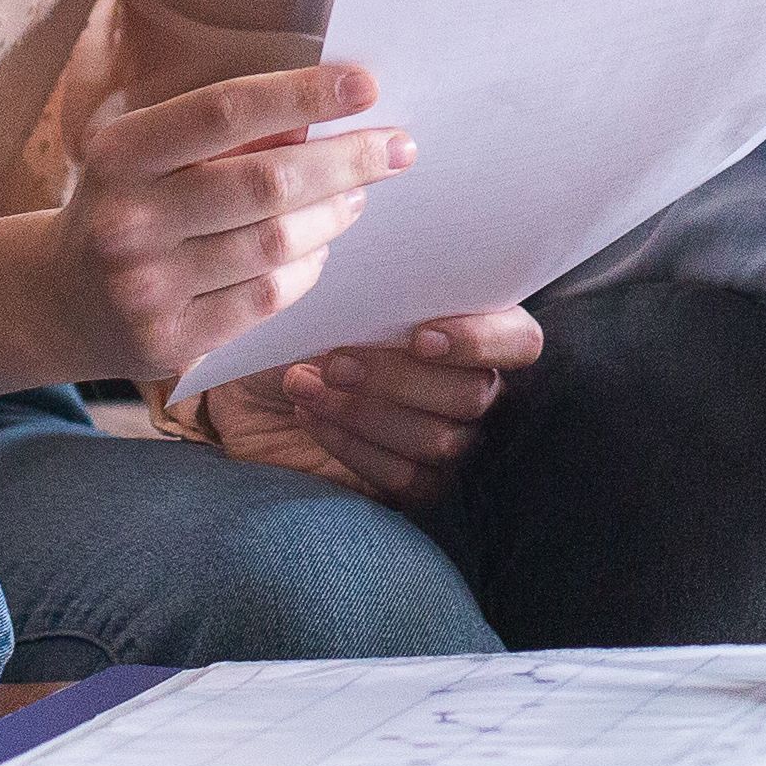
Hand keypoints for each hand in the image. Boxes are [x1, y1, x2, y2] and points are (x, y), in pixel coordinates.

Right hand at [47, 63, 409, 382]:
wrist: (60, 299)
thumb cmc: (128, 204)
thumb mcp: (150, 155)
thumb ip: (223, 135)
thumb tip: (327, 112)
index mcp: (120, 153)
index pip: (226, 111)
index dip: (302, 95)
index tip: (366, 85)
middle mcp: (127, 220)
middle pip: (267, 181)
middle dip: (346, 160)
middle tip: (397, 147)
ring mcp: (146, 288)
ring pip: (275, 244)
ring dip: (333, 215)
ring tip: (357, 196)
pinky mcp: (170, 341)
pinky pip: (267, 298)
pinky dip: (307, 268)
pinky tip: (319, 247)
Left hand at [201, 307, 545, 507]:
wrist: (245, 381)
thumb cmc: (301, 325)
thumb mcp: (336, 297)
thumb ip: (383, 291)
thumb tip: (396, 283)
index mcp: (470, 326)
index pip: (521, 341)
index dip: (481, 340)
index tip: (419, 337)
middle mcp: (470, 385)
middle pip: (474, 395)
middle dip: (399, 377)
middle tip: (335, 359)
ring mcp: (445, 438)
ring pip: (442, 440)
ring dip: (366, 410)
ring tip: (305, 383)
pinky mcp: (411, 483)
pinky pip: (409, 479)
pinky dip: (354, 446)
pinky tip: (310, 415)